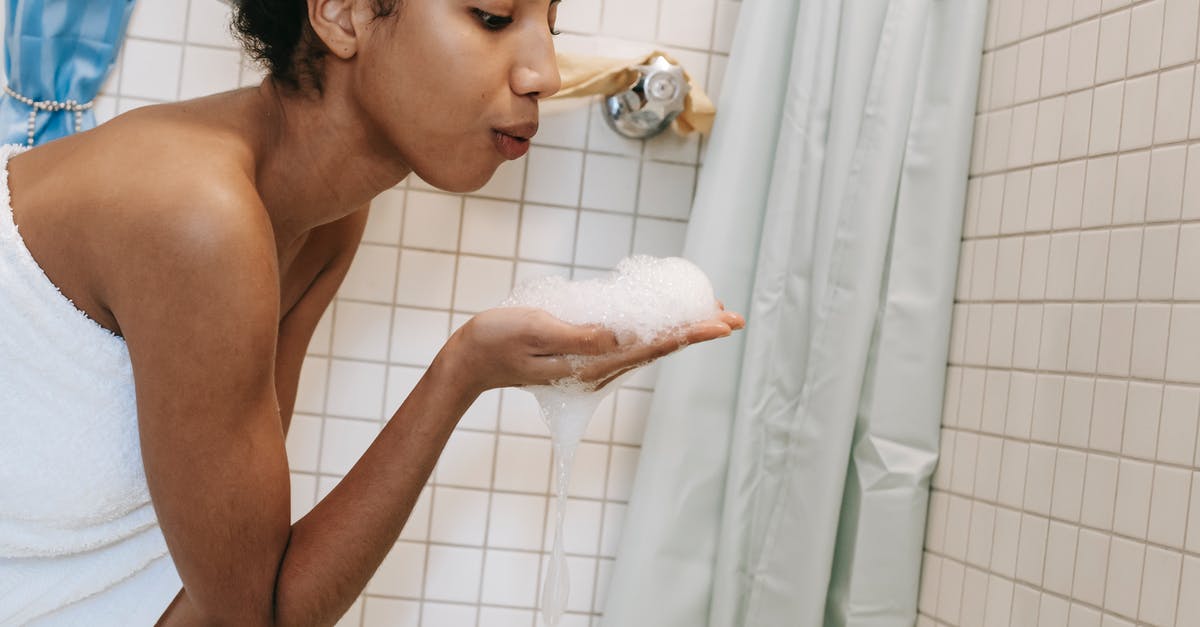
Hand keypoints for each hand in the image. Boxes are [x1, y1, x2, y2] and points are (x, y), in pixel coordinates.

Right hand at [441, 303, 744, 395]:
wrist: (471, 360)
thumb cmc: (497, 339)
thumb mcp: (537, 329)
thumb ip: (579, 335)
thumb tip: (620, 335)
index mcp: (592, 363)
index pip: (653, 346)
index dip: (690, 333)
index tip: (721, 324)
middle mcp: (599, 368)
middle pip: (660, 347)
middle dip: (697, 330)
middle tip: (732, 316)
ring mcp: (593, 363)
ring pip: (649, 346)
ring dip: (681, 330)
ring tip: (711, 316)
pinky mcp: (584, 354)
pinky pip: (630, 341)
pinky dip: (655, 330)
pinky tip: (665, 321)